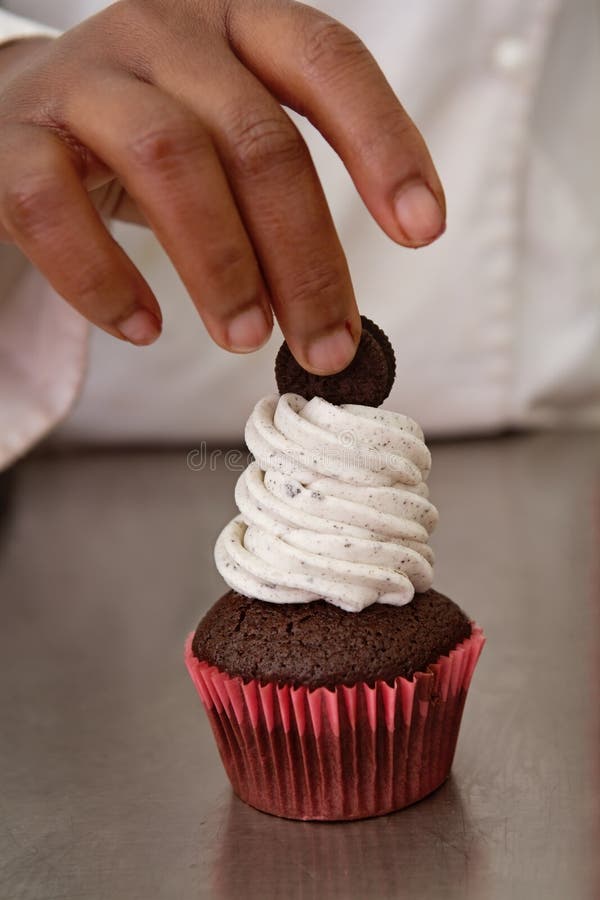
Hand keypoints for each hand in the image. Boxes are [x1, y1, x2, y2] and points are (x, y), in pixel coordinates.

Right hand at [0, 0, 444, 373]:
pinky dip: (104, 277)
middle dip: (304, 254)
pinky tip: (143, 327)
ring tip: (247, 338)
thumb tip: (328, 315)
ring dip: (221, 265)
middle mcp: (164, 35)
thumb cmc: (146, 142)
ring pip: (168, 158)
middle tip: (326, 344)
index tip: (423, 231)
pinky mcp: (13, 139)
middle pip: (256, 136)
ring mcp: (83, 79)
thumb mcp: (225, 142)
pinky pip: (52, 205)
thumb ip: (276, 201)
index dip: (384, 142)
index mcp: (235, 26)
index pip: (328, 61)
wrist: (20, 115)